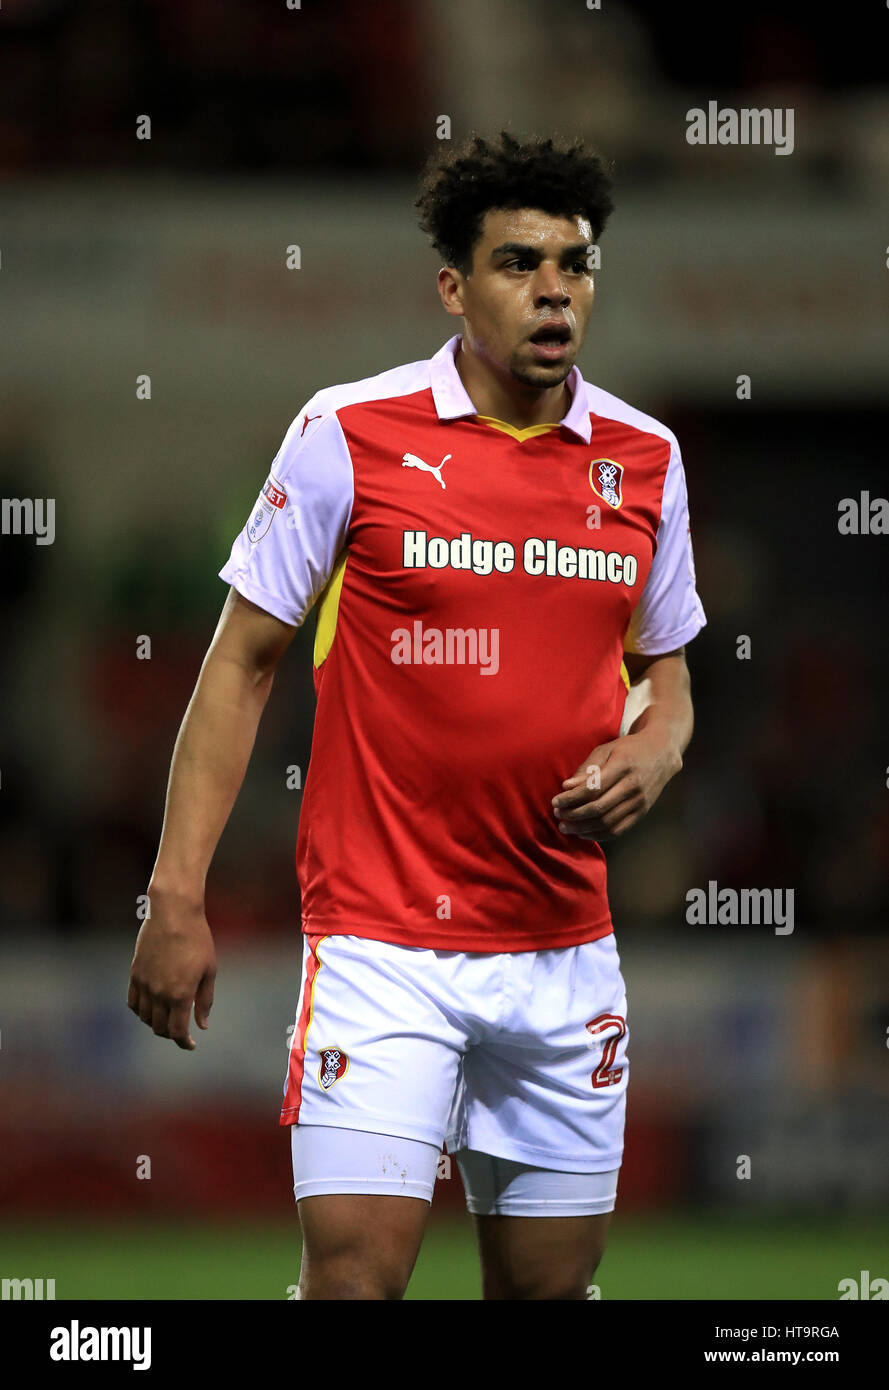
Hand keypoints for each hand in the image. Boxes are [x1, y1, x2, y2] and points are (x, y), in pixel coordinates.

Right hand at [127, 887, 216, 1049]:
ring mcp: (144, 984)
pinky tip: (150, 1009)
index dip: (183, 1042)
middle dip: (171, 1034)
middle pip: (159, 1028)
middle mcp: (159, 993)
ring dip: (155, 1024)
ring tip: (167, 1019)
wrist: (173, 913)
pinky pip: (133, 1002)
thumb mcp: (209, 970)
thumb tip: (202, 1025)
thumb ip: (204, 1000)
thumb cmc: (197, 939)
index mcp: (180, 995)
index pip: (177, 1031)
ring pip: (145, 1017)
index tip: (190, 1044)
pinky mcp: (135, 974)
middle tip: (181, 1032)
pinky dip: (141, 1011)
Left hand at [551, 730, 681, 840]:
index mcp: (622, 766)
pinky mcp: (643, 812)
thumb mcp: (606, 750)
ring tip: (566, 827)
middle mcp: (633, 786)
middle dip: (574, 815)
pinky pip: (619, 830)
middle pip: (599, 808)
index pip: (593, 789)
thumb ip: (586, 769)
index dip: (571, 798)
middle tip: (558, 815)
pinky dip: (599, 835)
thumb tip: (566, 787)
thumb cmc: (628, 749)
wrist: (661, 753)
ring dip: (583, 828)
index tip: (555, 802)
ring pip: (607, 822)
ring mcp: (640, 801)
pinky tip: (583, 833)